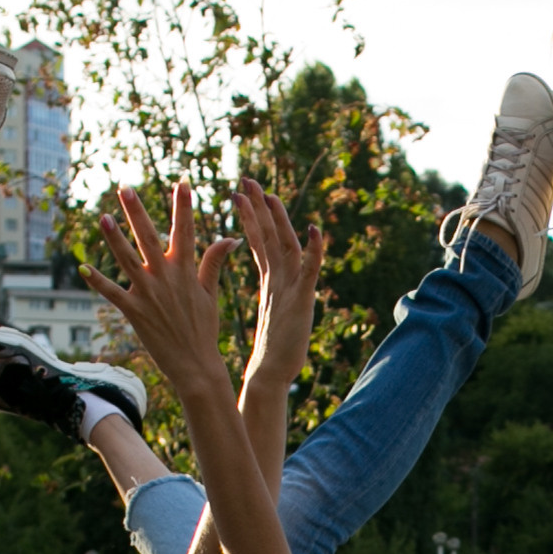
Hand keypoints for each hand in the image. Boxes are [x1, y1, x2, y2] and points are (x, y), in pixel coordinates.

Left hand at [83, 184, 236, 397]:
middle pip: (149, 237)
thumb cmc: (203, 328)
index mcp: (185, 270)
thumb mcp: (210, 293)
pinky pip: (112, 292)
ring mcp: (147, 293)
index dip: (183, 205)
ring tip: (104, 217)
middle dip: (137, 211)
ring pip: (127, 259)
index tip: (182, 182)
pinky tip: (82, 267)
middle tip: (125, 188)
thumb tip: (231, 237)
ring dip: (114, 239)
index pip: (185, 230)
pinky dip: (97, 281)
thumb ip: (214, 262)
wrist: (194, 364)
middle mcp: (164, 277)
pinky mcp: (133, 311)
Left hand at [232, 179, 324, 387]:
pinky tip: (315, 230)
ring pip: (287, 246)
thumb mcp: (267, 310)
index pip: (258, 241)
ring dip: (278, 220)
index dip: (249, 217)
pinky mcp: (304, 300)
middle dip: (261, 208)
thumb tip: (263, 281)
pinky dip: (315, 250)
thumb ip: (272, 291)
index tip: (237, 194)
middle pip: (272, 235)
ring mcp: (294, 287)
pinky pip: (310, 271)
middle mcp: (283, 278)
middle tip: (248, 180)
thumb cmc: (271, 347)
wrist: (275, 372)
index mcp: (271, 280)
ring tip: (269, 195)